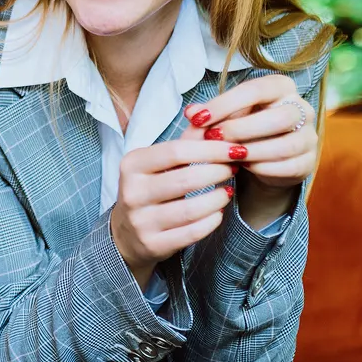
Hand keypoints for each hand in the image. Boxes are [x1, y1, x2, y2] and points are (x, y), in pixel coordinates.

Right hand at [110, 139, 240, 286]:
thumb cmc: (150, 190)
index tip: (234, 148)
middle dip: (218, 172)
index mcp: (132, 164)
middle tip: (234, 169)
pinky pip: (192, 232)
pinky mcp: (152, 244)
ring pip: (191, 209)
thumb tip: (212, 118)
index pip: (177, 151)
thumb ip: (187, 141)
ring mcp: (140, 221)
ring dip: (217, 198)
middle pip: (186, 179)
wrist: (127, 234)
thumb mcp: (160, 163)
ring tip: (227, 191)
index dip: (210, 149)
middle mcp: (131, 192)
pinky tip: (217, 212)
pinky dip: (212, 221)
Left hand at [183, 74, 317, 228]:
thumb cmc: (242, 130)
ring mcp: (309, 136)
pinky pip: (290, 166)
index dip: (225, 103)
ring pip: (287, 144)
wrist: (261, 162)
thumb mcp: (224, 118)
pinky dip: (263, 168)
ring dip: (252, 151)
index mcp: (280, 87)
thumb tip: (191, 113)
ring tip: (227, 156)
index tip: (198, 118)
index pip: (256, 89)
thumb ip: (208, 115)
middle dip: (241, 129)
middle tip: (214, 138)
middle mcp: (301, 108)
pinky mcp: (309, 162)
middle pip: (279, 117)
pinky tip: (243, 168)